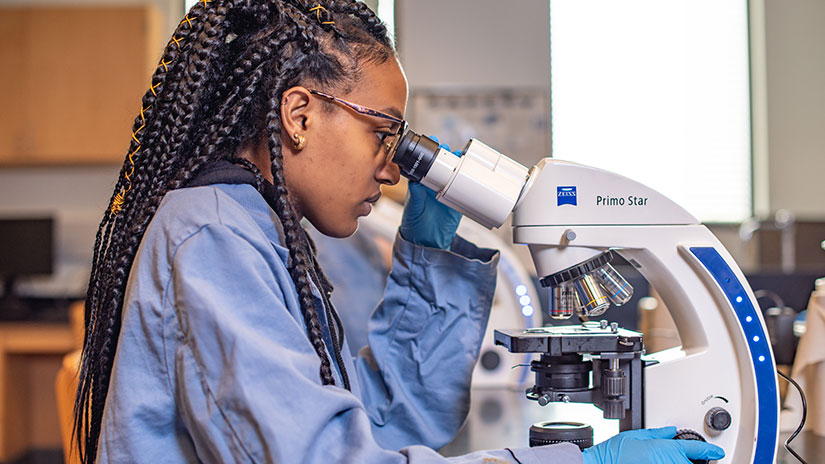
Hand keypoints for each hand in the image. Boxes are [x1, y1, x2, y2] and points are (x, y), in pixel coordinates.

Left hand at [399, 136, 461, 248]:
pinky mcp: (457, 202)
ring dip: (459, 165)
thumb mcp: (413, 209)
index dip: (430, 152)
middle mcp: (434, 186)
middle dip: (447, 155)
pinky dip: (469, 181)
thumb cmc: (414, 225)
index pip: (426, 164)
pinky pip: (464, 189)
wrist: (426, 242)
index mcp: (421, 184)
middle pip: (442, 166)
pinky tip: (473, 174)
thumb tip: (416, 182)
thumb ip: (416, 196)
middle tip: (450, 149)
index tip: (433, 142)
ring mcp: (446, 193)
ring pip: (454, 174)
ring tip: (462, 157)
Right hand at [581, 427, 724, 463]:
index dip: (710, 451)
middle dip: (695, 461)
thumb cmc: (614, 454)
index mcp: (665, 449)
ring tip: (671, 460)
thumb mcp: (636, 435)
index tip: (716, 453)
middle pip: (693, 463)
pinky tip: (666, 462)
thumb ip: (656, 433)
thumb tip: (669, 431)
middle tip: (697, 458)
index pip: (696, 450)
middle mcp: (670, 463)